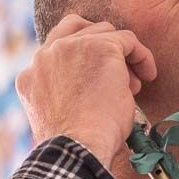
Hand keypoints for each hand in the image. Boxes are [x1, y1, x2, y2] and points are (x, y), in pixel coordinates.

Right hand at [16, 15, 156, 166]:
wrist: (77, 148)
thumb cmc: (74, 146)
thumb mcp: (59, 117)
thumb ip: (66, 93)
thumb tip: (96, 88)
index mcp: (30, 76)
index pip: (56, 49)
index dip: (82, 58)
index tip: (99, 76)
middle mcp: (45, 56)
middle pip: (79, 30)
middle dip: (102, 50)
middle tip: (119, 77)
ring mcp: (70, 47)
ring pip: (105, 33)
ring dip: (121, 56)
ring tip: (133, 85)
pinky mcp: (100, 47)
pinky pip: (127, 39)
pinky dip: (141, 56)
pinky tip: (148, 75)